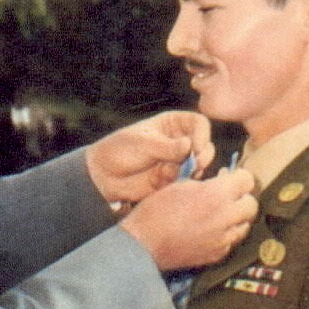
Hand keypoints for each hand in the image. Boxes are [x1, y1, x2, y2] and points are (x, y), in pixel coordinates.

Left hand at [85, 111, 214, 203]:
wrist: (104, 175)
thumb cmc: (120, 150)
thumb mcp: (143, 144)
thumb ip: (166, 146)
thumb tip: (189, 145)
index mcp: (173, 124)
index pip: (199, 124)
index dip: (202, 135)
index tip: (194, 148)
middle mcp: (179, 142)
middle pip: (205, 146)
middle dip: (202, 157)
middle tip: (193, 165)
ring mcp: (177, 162)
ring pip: (198, 167)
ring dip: (189, 172)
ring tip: (167, 174)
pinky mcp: (172, 180)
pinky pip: (186, 182)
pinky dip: (179, 184)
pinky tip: (162, 182)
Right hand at [120, 168, 257, 269]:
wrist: (143, 244)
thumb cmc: (155, 211)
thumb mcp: (179, 185)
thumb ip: (205, 183)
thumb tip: (220, 182)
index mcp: (216, 194)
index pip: (247, 180)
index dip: (238, 177)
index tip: (229, 179)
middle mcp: (225, 217)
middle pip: (252, 204)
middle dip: (241, 198)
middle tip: (226, 197)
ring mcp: (223, 239)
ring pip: (245, 225)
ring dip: (236, 218)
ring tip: (219, 216)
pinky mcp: (217, 254)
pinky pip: (231, 242)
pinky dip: (225, 236)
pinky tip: (209, 232)